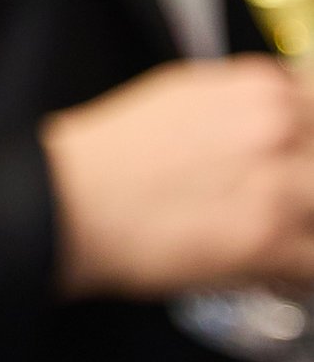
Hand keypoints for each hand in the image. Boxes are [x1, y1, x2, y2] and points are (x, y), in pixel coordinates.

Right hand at [43, 57, 313, 298]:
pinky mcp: (268, 244)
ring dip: (308, 224)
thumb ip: (248, 100)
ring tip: (286, 236)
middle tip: (290, 202)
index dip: (311, 142)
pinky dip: (302, 271)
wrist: (72, 202)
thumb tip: (283, 110)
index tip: (303, 156)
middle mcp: (276, 130)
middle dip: (307, 184)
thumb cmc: (114, 155)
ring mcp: (278, 187)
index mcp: (259, 90)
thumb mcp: (184, 93)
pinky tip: (280, 270)